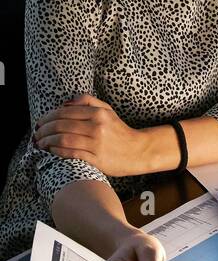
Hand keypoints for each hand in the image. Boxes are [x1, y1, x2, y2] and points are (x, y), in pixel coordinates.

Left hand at [33, 95, 150, 176]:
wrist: (138, 151)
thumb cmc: (119, 131)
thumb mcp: (107, 110)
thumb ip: (87, 101)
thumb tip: (64, 103)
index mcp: (98, 113)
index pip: (64, 112)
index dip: (47, 117)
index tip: (40, 123)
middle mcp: (97, 126)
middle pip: (61, 125)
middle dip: (43, 130)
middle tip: (36, 134)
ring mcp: (97, 143)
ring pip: (63, 139)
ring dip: (47, 141)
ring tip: (39, 143)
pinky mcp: (97, 159)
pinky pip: (71, 153)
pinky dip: (57, 151)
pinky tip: (51, 150)